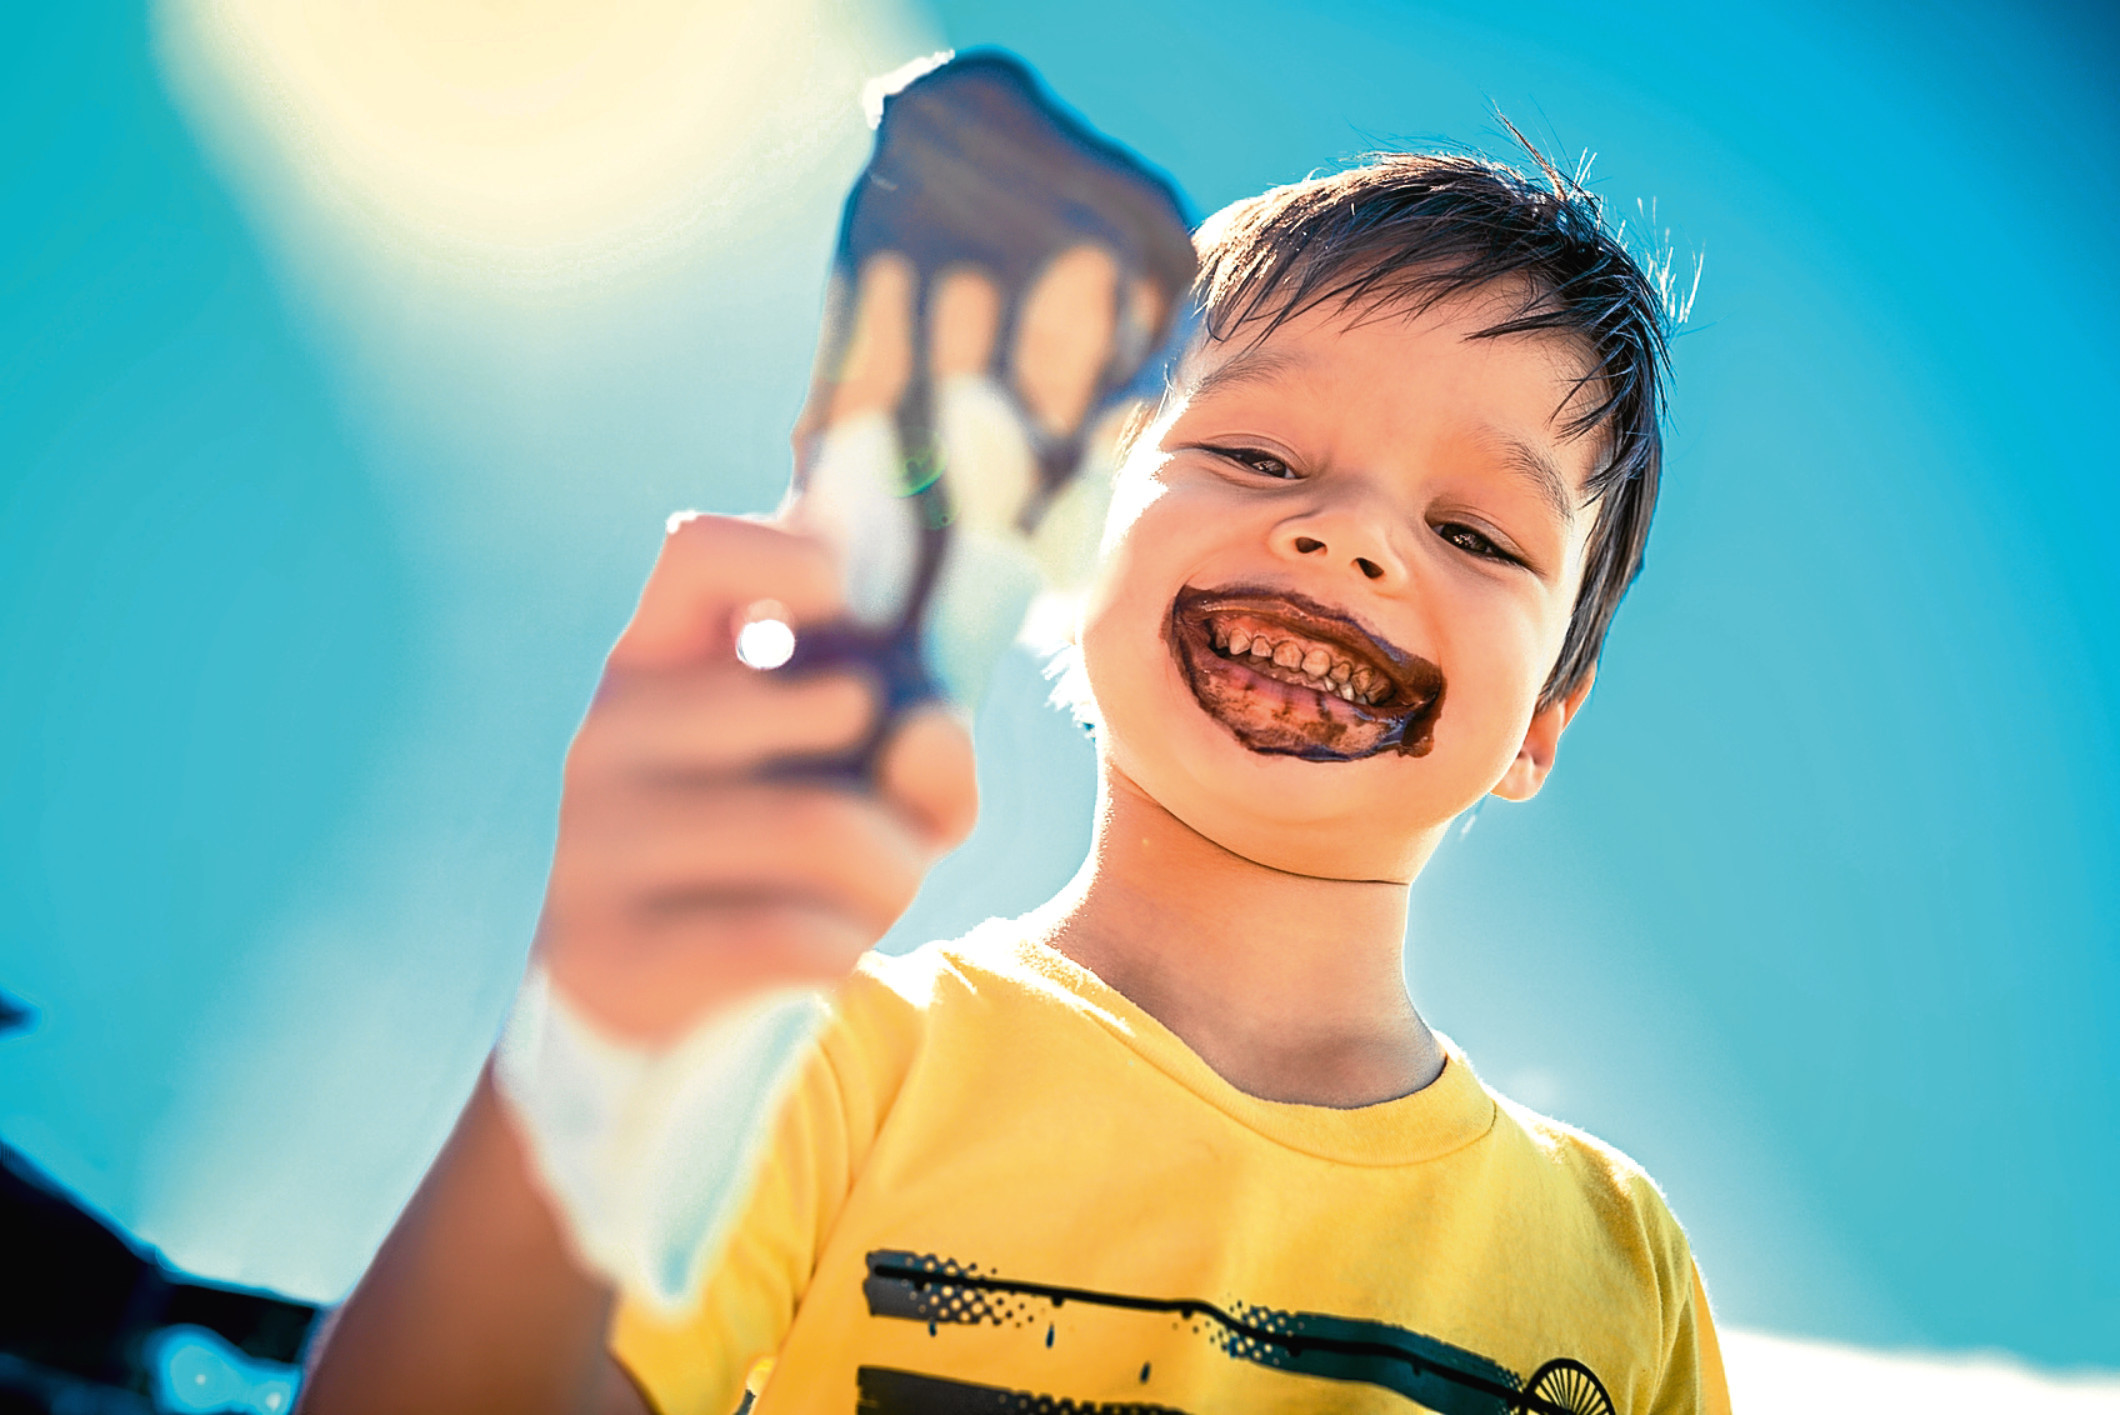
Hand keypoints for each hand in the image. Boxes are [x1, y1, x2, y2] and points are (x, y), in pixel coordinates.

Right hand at [534, 513, 976, 1042]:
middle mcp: (592, 737)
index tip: (842, 617)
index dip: (790, 560)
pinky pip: (793, 935)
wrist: (641, 1032)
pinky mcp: (608, 956)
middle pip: (828, 706)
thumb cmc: (763, 869)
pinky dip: (847, 948)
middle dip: (906, 786)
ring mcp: (585, 847)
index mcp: (637, 662)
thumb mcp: (851, 789)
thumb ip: (921, 748)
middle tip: (892, 830)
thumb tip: (926, 732)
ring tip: (878, 896)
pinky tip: (823, 954)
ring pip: (823, 826)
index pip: (690, 551)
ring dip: (894, 873)